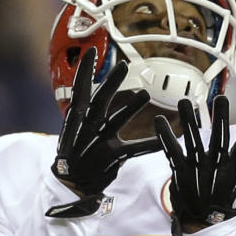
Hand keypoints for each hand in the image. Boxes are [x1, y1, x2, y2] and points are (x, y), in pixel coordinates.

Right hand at [48, 48, 159, 216]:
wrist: (72, 184)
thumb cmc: (78, 152)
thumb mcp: (80, 129)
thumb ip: (90, 110)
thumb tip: (95, 89)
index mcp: (78, 118)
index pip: (80, 90)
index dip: (85, 71)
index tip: (91, 51)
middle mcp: (86, 128)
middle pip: (99, 101)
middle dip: (111, 83)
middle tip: (124, 65)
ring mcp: (98, 143)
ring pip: (116, 121)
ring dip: (131, 108)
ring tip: (145, 94)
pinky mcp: (111, 158)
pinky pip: (133, 149)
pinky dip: (149, 144)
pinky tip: (163, 140)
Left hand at [155, 96, 235, 235]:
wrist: (205, 226)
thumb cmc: (230, 203)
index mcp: (234, 168)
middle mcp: (216, 166)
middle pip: (219, 137)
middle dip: (221, 117)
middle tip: (222, 98)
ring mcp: (197, 168)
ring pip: (194, 139)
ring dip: (189, 120)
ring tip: (185, 101)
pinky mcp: (180, 172)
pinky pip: (171, 151)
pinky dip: (164, 136)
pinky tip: (159, 120)